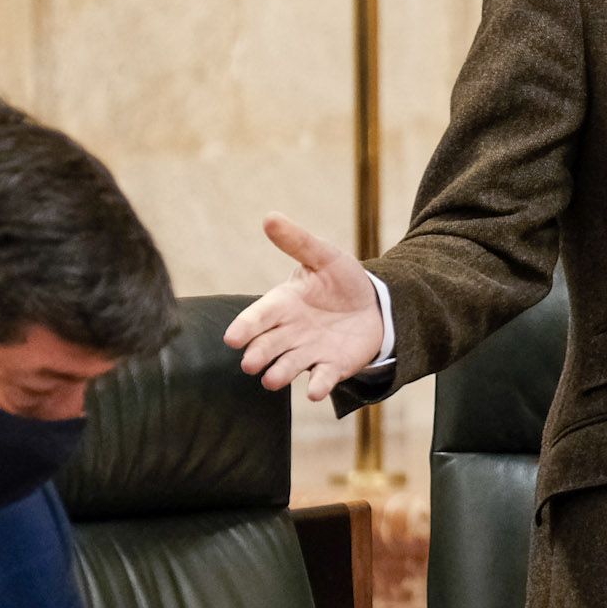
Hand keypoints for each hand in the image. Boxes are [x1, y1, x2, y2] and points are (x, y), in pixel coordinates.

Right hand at [225, 214, 383, 400]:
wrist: (374, 304)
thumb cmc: (340, 280)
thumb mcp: (323, 256)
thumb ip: (297, 241)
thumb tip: (269, 217)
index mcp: (283, 304)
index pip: (259, 316)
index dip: (245, 327)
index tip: (232, 338)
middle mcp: (290, 332)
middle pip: (269, 345)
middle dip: (259, 354)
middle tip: (250, 363)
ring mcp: (309, 351)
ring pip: (289, 365)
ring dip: (281, 372)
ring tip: (272, 380)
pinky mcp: (332, 367)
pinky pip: (322, 377)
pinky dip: (318, 385)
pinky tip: (316, 391)